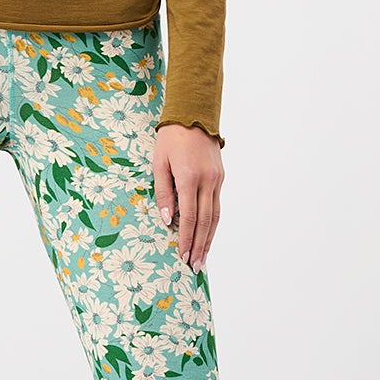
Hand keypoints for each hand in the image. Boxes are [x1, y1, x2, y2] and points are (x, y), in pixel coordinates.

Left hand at [152, 124, 223, 271]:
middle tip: (194, 265)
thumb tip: (168, 219)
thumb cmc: (170, 138)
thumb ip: (163, 192)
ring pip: (215, 216)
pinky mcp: (220, 177)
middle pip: (205, 221)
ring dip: (209, 238)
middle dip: (199, 245)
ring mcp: (217, 180)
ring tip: (203, 257)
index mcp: (189, 178)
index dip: (185, 238)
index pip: (189, 217)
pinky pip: (217, 205)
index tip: (181, 255)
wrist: (193, 114)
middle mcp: (207, 181)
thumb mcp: (159, 163)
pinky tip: (208, 234)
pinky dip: (213, 223)